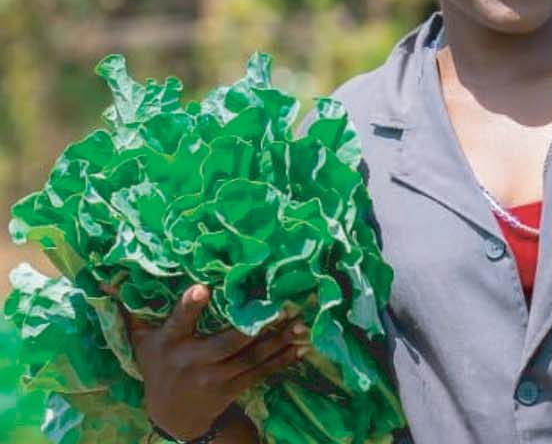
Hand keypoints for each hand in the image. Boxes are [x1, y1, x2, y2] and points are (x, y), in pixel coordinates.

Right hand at [116, 284, 307, 439]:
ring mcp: (213, 378)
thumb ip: (131, 310)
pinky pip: (260, 373)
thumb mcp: (141, 340)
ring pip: (251, 357)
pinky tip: (301, 347)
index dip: (190, 306)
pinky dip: (282, 360)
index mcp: (169, 343)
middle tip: (284, 305)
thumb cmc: (159, 365)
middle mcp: (192, 361)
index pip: (179, 322)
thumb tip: (107, 279)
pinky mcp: (232, 389)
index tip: (203, 288)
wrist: (172, 414)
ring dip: (279, 341)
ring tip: (302, 324)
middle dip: (256, 325)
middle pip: (228, 342)